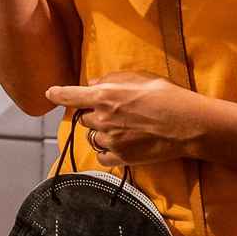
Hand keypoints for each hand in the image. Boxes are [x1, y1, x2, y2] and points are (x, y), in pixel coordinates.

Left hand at [47, 71, 206, 167]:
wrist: (187, 124)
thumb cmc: (165, 96)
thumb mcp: (138, 77)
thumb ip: (112, 79)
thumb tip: (94, 84)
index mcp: (104, 96)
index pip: (70, 95)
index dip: (58, 94)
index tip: (49, 94)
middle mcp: (102, 119)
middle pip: (84, 119)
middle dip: (93, 115)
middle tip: (113, 113)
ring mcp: (111, 140)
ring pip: (93, 138)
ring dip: (100, 134)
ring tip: (121, 130)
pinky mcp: (122, 158)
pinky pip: (102, 158)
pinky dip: (106, 153)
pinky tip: (118, 146)